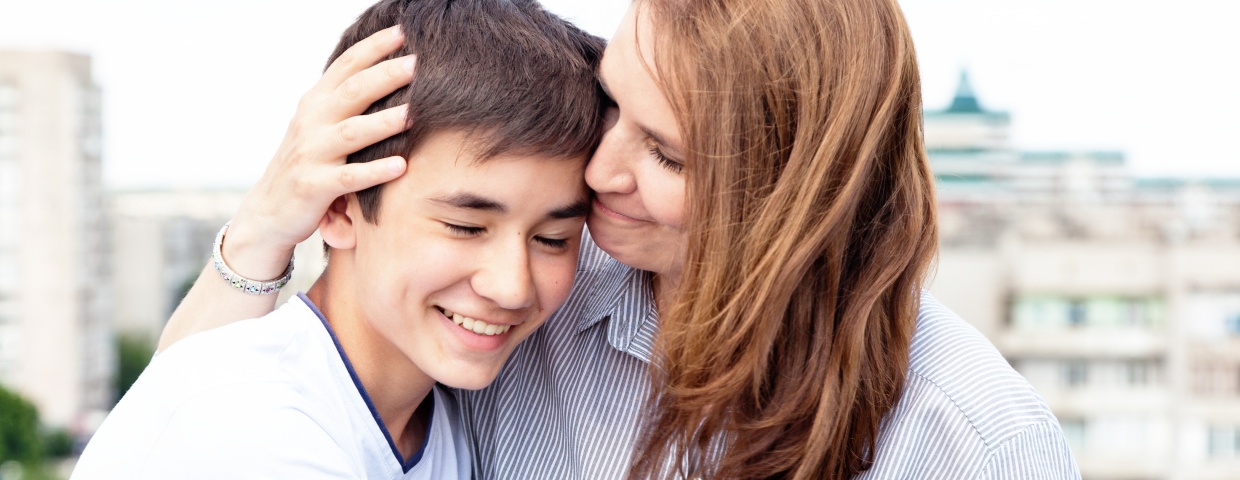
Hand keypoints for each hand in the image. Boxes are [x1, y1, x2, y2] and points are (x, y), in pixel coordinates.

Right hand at [224, 25, 414, 279]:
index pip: (346, 66)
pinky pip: (348, 178)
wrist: (267, 212)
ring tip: (414, 113)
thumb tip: (386, 70)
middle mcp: (311, 123)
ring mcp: (310, 154)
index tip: (403, 31)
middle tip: (417, 64)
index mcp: (315, 103)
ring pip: (351, 132)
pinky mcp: (314, 187)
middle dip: (385, 76)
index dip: (373, 48)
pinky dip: (375, 171)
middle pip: (353, 92)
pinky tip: (401, 166)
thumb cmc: (306, 164)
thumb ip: (344, 100)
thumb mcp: (318, 125)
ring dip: (383, 122)